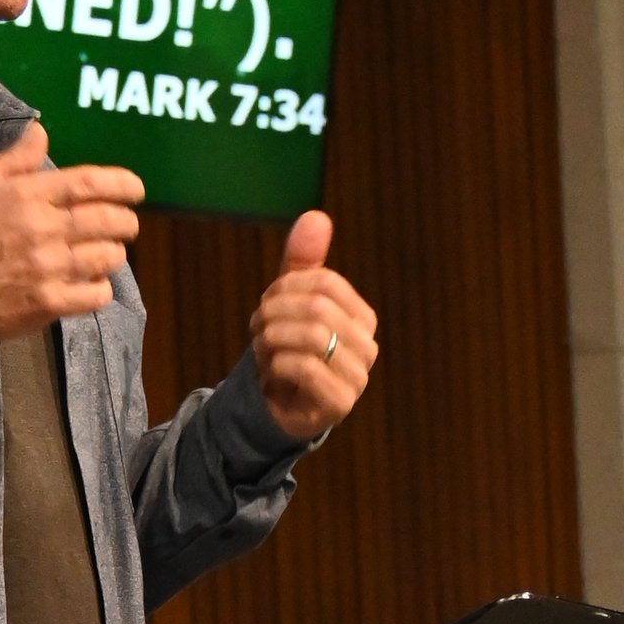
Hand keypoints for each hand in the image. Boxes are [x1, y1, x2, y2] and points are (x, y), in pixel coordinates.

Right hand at [0, 120, 143, 339]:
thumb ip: (13, 159)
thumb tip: (41, 131)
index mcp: (26, 195)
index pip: (88, 184)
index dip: (121, 184)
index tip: (136, 189)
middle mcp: (42, 229)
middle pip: (106, 220)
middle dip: (126, 221)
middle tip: (127, 223)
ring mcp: (47, 268)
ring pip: (107, 257)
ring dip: (115, 254)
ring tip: (108, 253)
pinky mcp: (47, 303)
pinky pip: (95, 295)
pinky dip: (101, 289)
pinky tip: (92, 284)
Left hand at [251, 211, 375, 441]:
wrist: (275, 408)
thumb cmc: (287, 350)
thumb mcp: (290, 302)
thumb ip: (303, 262)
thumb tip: (316, 216)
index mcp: (362, 317)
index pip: (324, 282)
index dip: (285, 287)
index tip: (265, 304)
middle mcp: (367, 346)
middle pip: (317, 308)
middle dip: (274, 314)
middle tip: (256, 328)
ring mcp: (357, 377)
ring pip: (312, 337)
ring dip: (273, 339)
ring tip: (262, 349)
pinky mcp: (339, 403)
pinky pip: (305, 368)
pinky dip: (277, 364)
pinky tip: (271, 372)